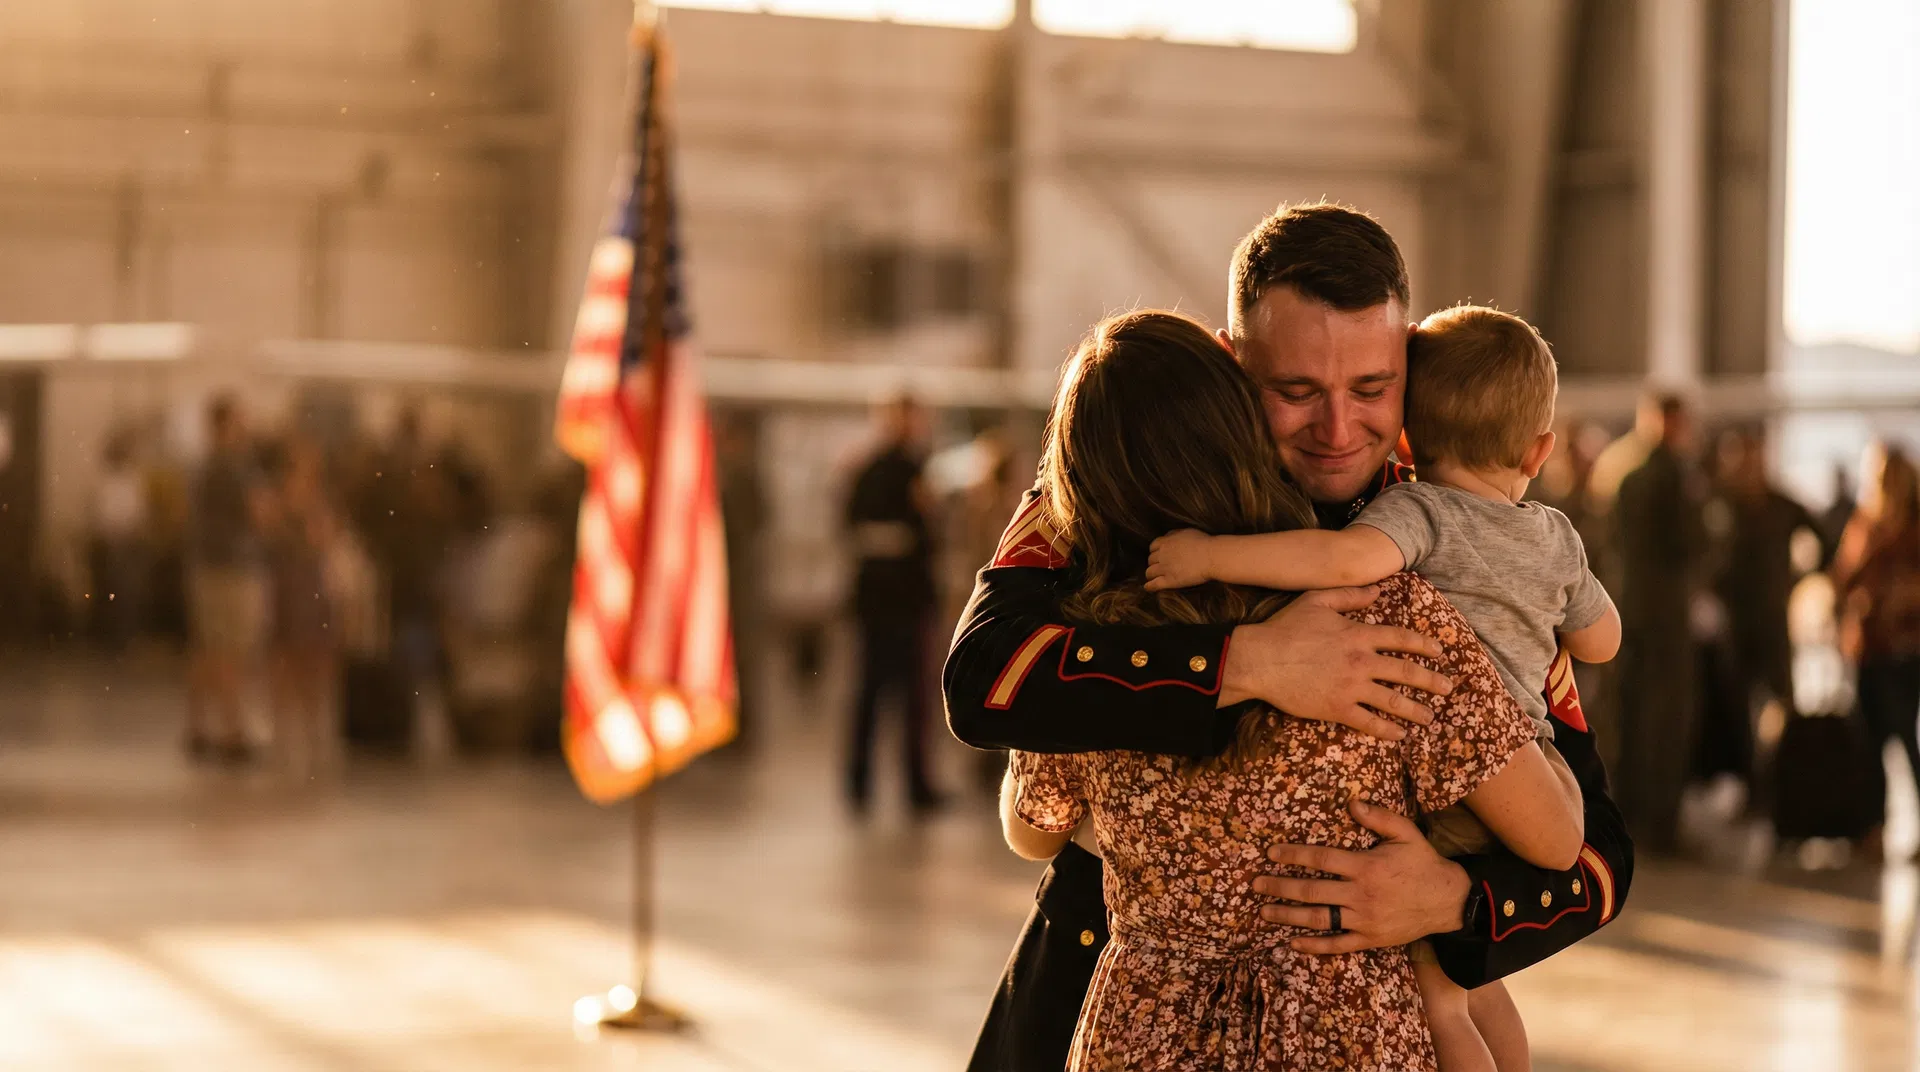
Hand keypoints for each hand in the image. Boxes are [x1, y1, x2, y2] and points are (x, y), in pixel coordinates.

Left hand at [1145, 529, 1212, 590]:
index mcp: (1166, 542)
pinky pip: (1154, 584)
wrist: (1211, 556)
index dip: (1155, 552)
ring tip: (1153, 577)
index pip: (1152, 547)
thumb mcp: (1186, 532)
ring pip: (1149, 572)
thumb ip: (1174, 534)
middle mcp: (1162, 555)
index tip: (1158, 555)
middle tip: (1159, 566)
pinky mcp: (1169, 581)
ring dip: (1151, 574)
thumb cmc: (1203, 543)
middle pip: (1150, 560)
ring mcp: (1164, 568)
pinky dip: (1149, 586)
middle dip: (1154, 563)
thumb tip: (1168, 536)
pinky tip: (1148, 588)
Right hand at [1218, 585, 1450, 739]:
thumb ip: (1349, 595)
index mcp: (1359, 634)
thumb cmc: (1285, 628)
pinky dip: (1387, 730)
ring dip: (1416, 710)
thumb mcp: (1317, 600)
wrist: (1260, 660)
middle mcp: (1361, 661)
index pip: (1401, 639)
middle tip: (1448, 688)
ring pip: (1393, 701)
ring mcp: (1351, 687)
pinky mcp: (1337, 709)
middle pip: (1406, 672)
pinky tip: (1399, 735)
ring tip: (1429, 717)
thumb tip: (1378, 591)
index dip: (1424, 645)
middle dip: (1431, 681)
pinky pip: (1369, 722)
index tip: (1439, 652)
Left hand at [1252, 798, 1470, 952]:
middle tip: (1255, 883)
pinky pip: (1337, 945)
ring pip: (1319, 918)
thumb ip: (1379, 817)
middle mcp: (1360, 894)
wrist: (1448, 901)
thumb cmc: (1423, 863)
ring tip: (1263, 911)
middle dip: (1279, 886)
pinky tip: (1293, 943)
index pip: (1321, 860)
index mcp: (1366, 866)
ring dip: (1288, 915)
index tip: (1271, 853)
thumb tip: (1351, 803)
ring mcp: (1364, 920)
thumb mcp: (1406, 833)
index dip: (1293, 855)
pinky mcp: (1370, 939)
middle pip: (1311, 890)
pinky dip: (1314, 946)